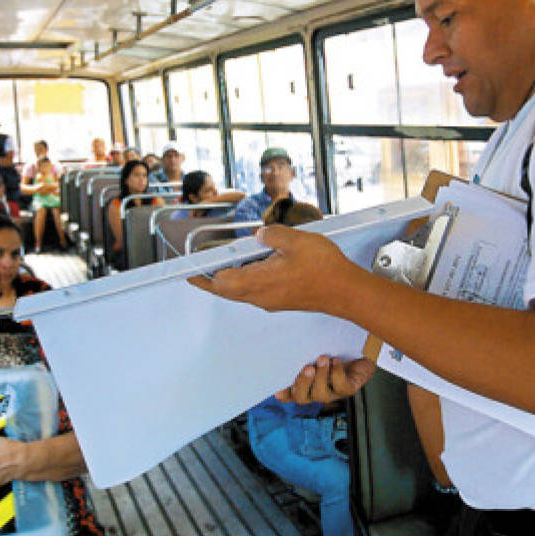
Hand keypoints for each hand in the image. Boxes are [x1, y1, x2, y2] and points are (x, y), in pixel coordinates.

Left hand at [187, 225, 361, 314]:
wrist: (346, 291)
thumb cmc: (325, 270)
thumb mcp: (295, 240)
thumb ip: (271, 234)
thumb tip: (260, 234)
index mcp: (258, 281)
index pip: (220, 281)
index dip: (202, 276)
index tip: (188, 272)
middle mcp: (261, 296)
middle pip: (228, 289)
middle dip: (212, 279)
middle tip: (200, 268)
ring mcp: (271, 300)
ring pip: (242, 291)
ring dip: (231, 278)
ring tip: (228, 261)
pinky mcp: (281, 300)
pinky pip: (256, 291)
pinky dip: (248, 278)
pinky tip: (256, 264)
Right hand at [276, 355, 375, 403]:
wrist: (363, 347)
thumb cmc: (335, 346)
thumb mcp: (316, 346)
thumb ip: (303, 348)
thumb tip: (289, 339)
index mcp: (305, 383)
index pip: (289, 393)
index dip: (283, 394)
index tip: (279, 390)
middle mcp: (317, 391)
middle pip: (302, 397)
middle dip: (302, 383)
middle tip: (307, 367)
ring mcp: (333, 392)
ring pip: (321, 394)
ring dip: (321, 377)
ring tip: (323, 359)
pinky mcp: (349, 389)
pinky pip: (341, 387)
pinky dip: (337, 373)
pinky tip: (336, 361)